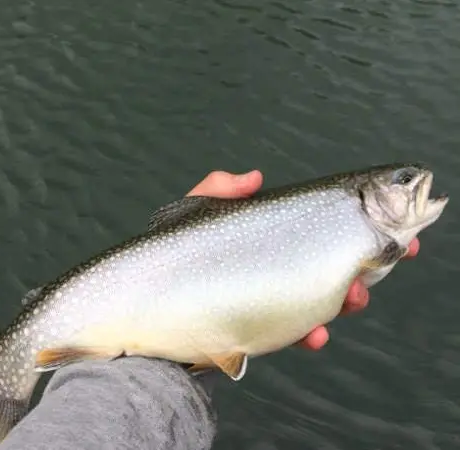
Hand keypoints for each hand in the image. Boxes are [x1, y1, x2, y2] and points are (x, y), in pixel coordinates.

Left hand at [186, 170, 419, 350]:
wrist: (150, 309)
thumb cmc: (168, 256)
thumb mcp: (192, 213)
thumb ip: (219, 189)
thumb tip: (255, 177)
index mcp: (267, 235)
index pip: (316, 226)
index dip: (352, 224)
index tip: (385, 223)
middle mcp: (272, 263)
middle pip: (327, 260)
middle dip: (363, 261)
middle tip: (390, 257)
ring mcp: (268, 295)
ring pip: (320, 297)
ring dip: (345, 297)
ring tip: (352, 296)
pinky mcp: (259, 326)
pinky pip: (293, 332)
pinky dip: (309, 332)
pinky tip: (315, 333)